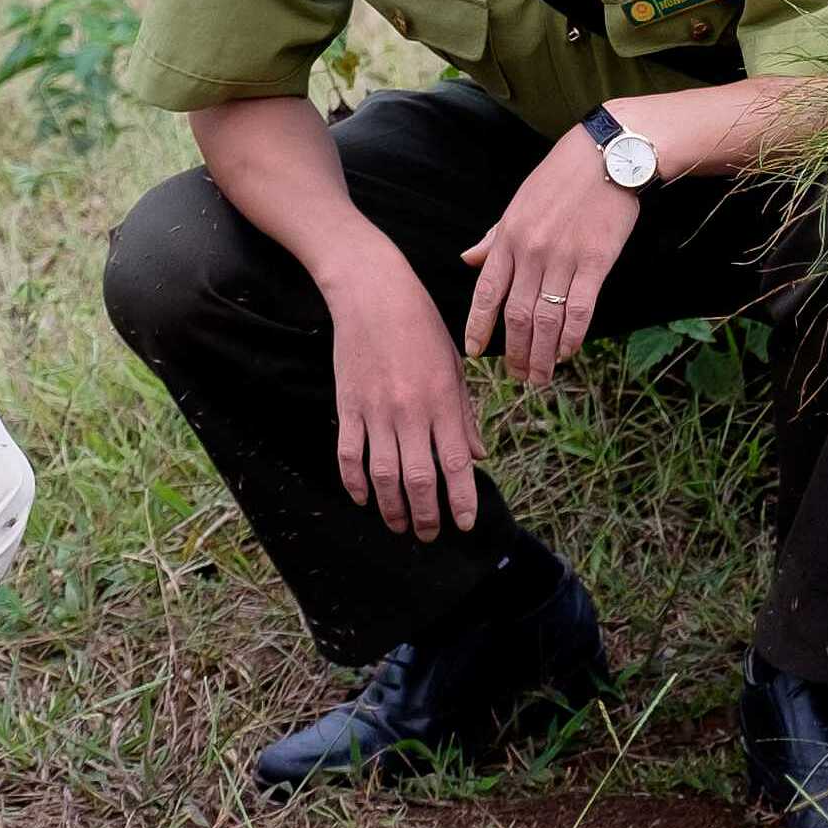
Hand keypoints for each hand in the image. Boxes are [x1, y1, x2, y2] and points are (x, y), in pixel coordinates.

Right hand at [326, 251, 483, 538]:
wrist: (374, 293)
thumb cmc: (421, 326)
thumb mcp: (454, 367)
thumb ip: (464, 416)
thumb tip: (478, 457)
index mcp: (443, 401)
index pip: (456, 464)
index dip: (462, 500)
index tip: (464, 524)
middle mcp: (411, 411)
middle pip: (420, 479)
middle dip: (426, 515)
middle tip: (428, 535)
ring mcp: (377, 410)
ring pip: (384, 474)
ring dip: (392, 507)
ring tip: (400, 525)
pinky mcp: (348, 405)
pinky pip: (349, 455)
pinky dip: (355, 482)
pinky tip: (363, 498)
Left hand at [458, 126, 642, 390]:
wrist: (608, 155)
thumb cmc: (563, 177)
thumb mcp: (519, 203)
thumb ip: (494, 237)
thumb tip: (468, 259)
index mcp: (509, 237)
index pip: (486, 292)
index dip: (478, 326)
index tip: (474, 352)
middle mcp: (531, 251)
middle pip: (517, 315)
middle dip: (516, 351)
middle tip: (518, 376)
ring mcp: (563, 258)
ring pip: (546, 319)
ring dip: (542, 353)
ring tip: (541, 376)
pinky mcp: (595, 261)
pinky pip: (580, 309)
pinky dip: (572, 337)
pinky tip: (568, 352)